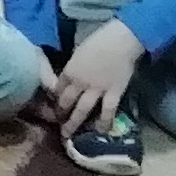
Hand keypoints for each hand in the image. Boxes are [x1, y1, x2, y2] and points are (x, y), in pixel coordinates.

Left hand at [51, 20, 144, 134]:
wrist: (121, 39)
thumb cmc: (100, 40)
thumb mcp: (80, 52)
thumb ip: (75, 66)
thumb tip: (72, 75)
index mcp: (69, 71)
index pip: (57, 89)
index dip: (54, 99)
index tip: (54, 105)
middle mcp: (80, 83)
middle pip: (65, 102)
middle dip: (60, 114)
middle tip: (58, 123)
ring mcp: (96, 90)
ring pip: (82, 110)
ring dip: (73, 124)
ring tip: (67, 135)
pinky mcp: (113, 93)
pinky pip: (107, 111)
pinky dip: (104, 122)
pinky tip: (102, 131)